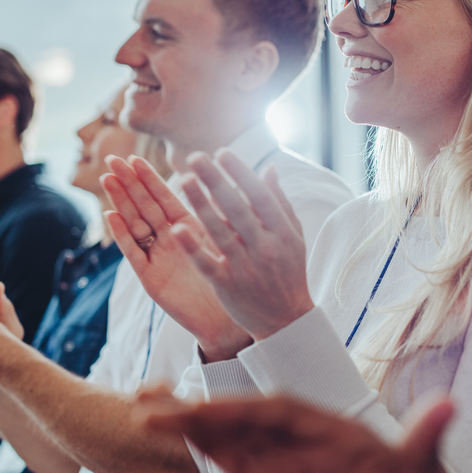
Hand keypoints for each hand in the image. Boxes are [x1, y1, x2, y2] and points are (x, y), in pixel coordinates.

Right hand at [102, 155, 251, 359]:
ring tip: (107, 179)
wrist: (226, 319)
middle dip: (128, 183)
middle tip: (111, 159)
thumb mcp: (225, 241)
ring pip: (135, 225)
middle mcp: (168, 240)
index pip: (164, 197)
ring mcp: (157, 258)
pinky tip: (110, 216)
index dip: (149, 178)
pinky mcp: (150, 279)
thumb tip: (228, 181)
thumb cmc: (230, 280)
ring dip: (120, 202)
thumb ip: (221, 213)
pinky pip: (134, 254)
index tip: (134, 157)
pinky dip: (122, 235)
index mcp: (187, 228)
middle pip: (144, 206)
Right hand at [138, 394, 458, 472]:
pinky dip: (198, 448)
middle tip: (148, 406)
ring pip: (229, 434)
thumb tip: (449, 405)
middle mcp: (302, 439)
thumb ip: (425, 445)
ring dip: (188, 423)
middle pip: (244, 417)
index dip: (240, 411)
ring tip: (141, 414)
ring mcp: (284, 460)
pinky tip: (167, 438)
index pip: (280, 413)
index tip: (201, 414)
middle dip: (198, 411)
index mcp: (333, 430)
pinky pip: (229, 461)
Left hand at [173, 152, 313, 340]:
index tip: (222, 152)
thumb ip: (280, 202)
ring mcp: (246, 267)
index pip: (260, 196)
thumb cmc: (289, 273)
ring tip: (184, 180)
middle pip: (238, 209)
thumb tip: (269, 168)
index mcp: (283, 233)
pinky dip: (193, 247)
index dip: (240, 173)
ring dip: (201, 204)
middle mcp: (266, 248)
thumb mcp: (293, 237)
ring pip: (220, 231)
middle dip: (216, 181)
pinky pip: (208, 263)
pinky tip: (177, 229)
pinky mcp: (228, 285)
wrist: (286, 320)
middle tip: (195, 157)